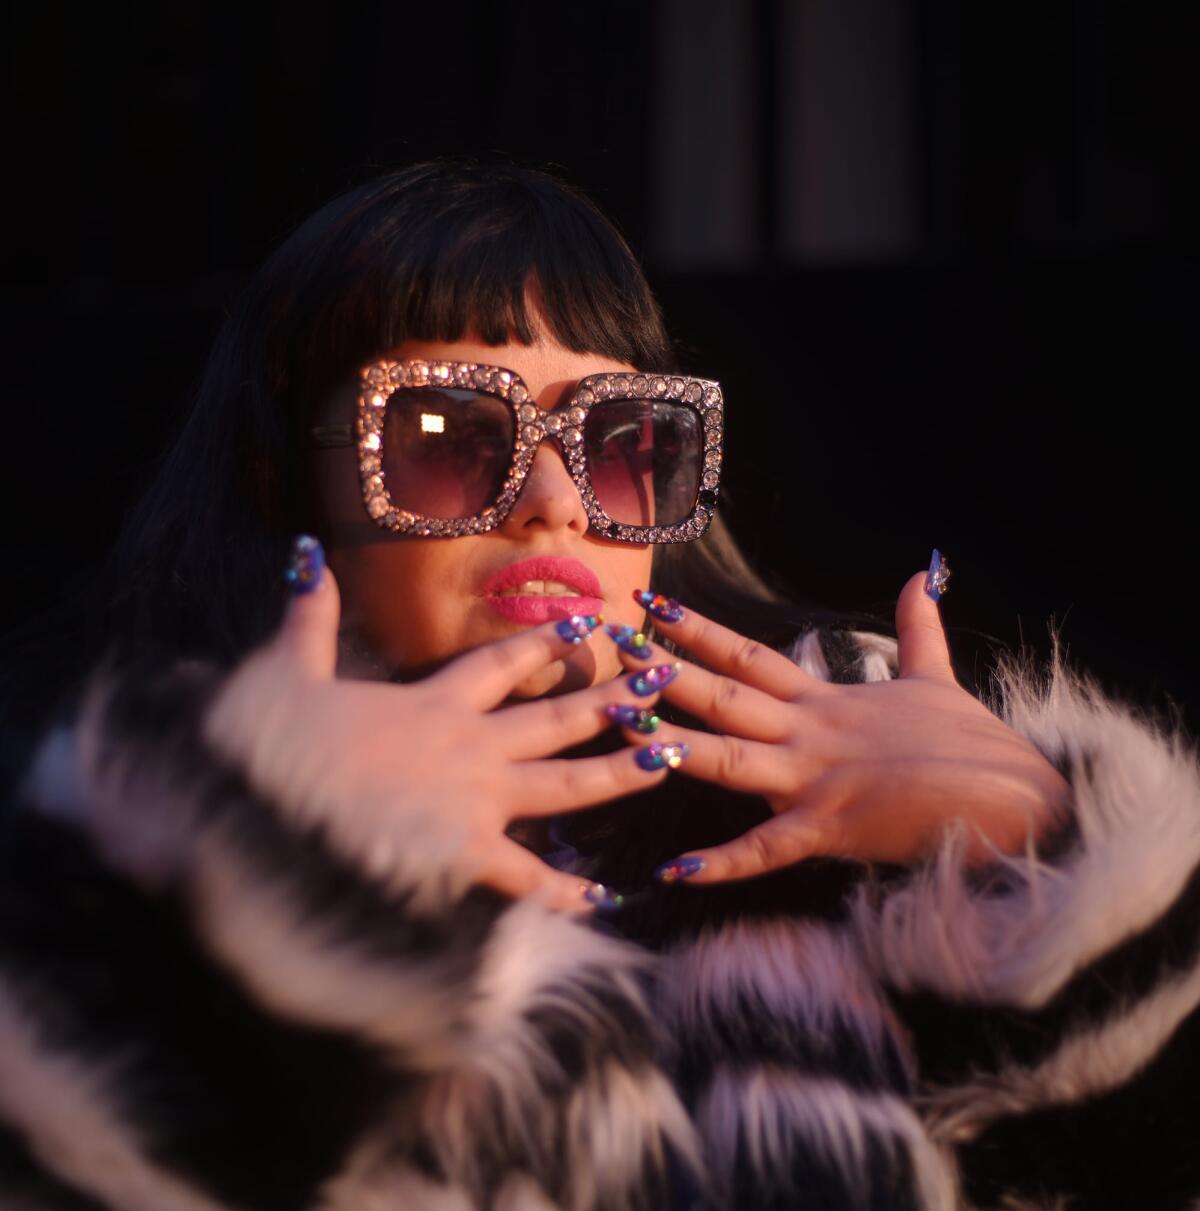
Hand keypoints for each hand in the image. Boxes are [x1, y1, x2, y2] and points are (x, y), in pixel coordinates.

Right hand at [205, 563, 670, 911]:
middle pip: (556, 720)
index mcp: (432, 704)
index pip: (502, 664)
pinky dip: (566, 891)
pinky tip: (606, 898)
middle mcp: (468, 748)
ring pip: (565, 786)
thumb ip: (309, 617)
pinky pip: (528, 879)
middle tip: (663, 683)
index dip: (545, 644)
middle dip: (613, 700)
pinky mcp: (463, 857)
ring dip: (618, 772)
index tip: (588, 626)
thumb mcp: (284, 671)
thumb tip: (305, 555)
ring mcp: (473, 803)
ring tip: (670, 760)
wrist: (256, 817)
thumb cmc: (270, 747)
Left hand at [609, 571, 1073, 883]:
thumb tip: (921, 575)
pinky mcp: (833, 830)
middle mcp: (810, 733)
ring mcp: (817, 781)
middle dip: (665, 672)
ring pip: (731, 759)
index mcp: (826, 701)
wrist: (1020, 801)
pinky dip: (722, 864)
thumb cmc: (976, 744)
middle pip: (724, 695)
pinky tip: (674, 871)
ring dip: (675, 746)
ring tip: (623, 733)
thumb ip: (915, 629)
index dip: (697, 630)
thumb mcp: (937, 678)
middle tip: (612, 649)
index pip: (748, 656)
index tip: (651, 606)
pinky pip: (767, 850)